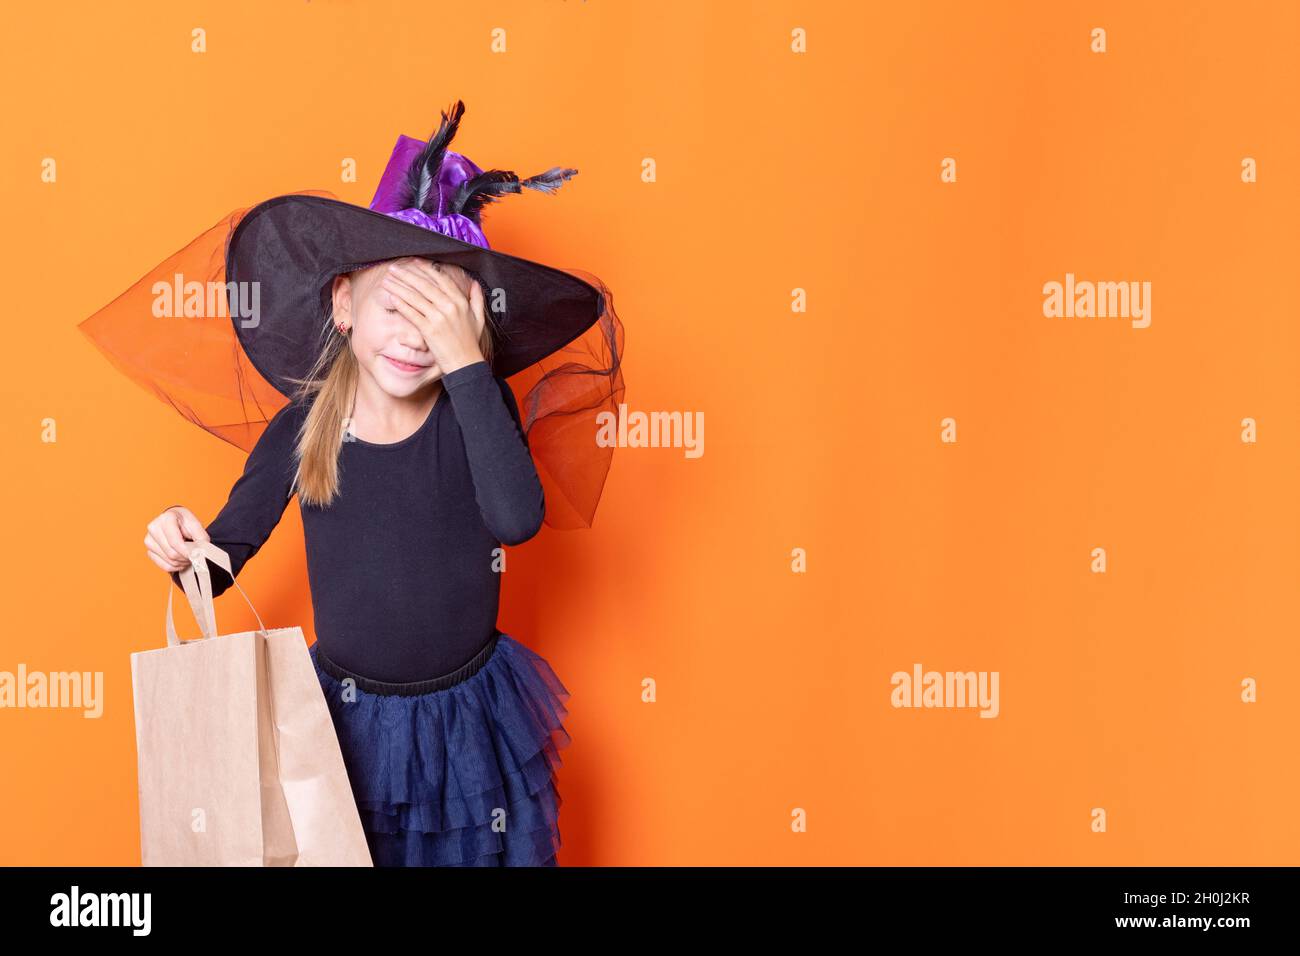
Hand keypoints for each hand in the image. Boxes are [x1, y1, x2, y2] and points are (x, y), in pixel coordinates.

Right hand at [145, 505, 209, 573]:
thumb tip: (199, 552)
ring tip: (188, 555)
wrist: (175, 520)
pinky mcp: (149, 551)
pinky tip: (181, 560)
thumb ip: (201, 537)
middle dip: (186, 558)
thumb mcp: (196, 524)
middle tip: (194, 555)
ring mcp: (149, 541)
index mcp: (166, 519)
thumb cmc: (185, 522)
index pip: (175, 542)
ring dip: (182, 562)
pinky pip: (164, 566)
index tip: (196, 555)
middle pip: (172, 553)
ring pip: (169, 561)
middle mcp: (154, 529)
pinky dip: (175, 566)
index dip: (187, 552)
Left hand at [381, 259, 485, 373]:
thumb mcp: (479, 319)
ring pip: (415, 297)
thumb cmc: (471, 343)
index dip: (426, 269)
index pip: (441, 279)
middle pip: (424, 285)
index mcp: (460, 302)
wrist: (466, 364)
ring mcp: (439, 318)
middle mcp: (450, 307)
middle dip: (407, 275)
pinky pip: (412, 313)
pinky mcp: (429, 330)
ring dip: (399, 287)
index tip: (413, 263)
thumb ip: (477, 299)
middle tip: (394, 269)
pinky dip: (401, 304)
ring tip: (387, 280)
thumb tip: (474, 283)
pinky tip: (391, 297)